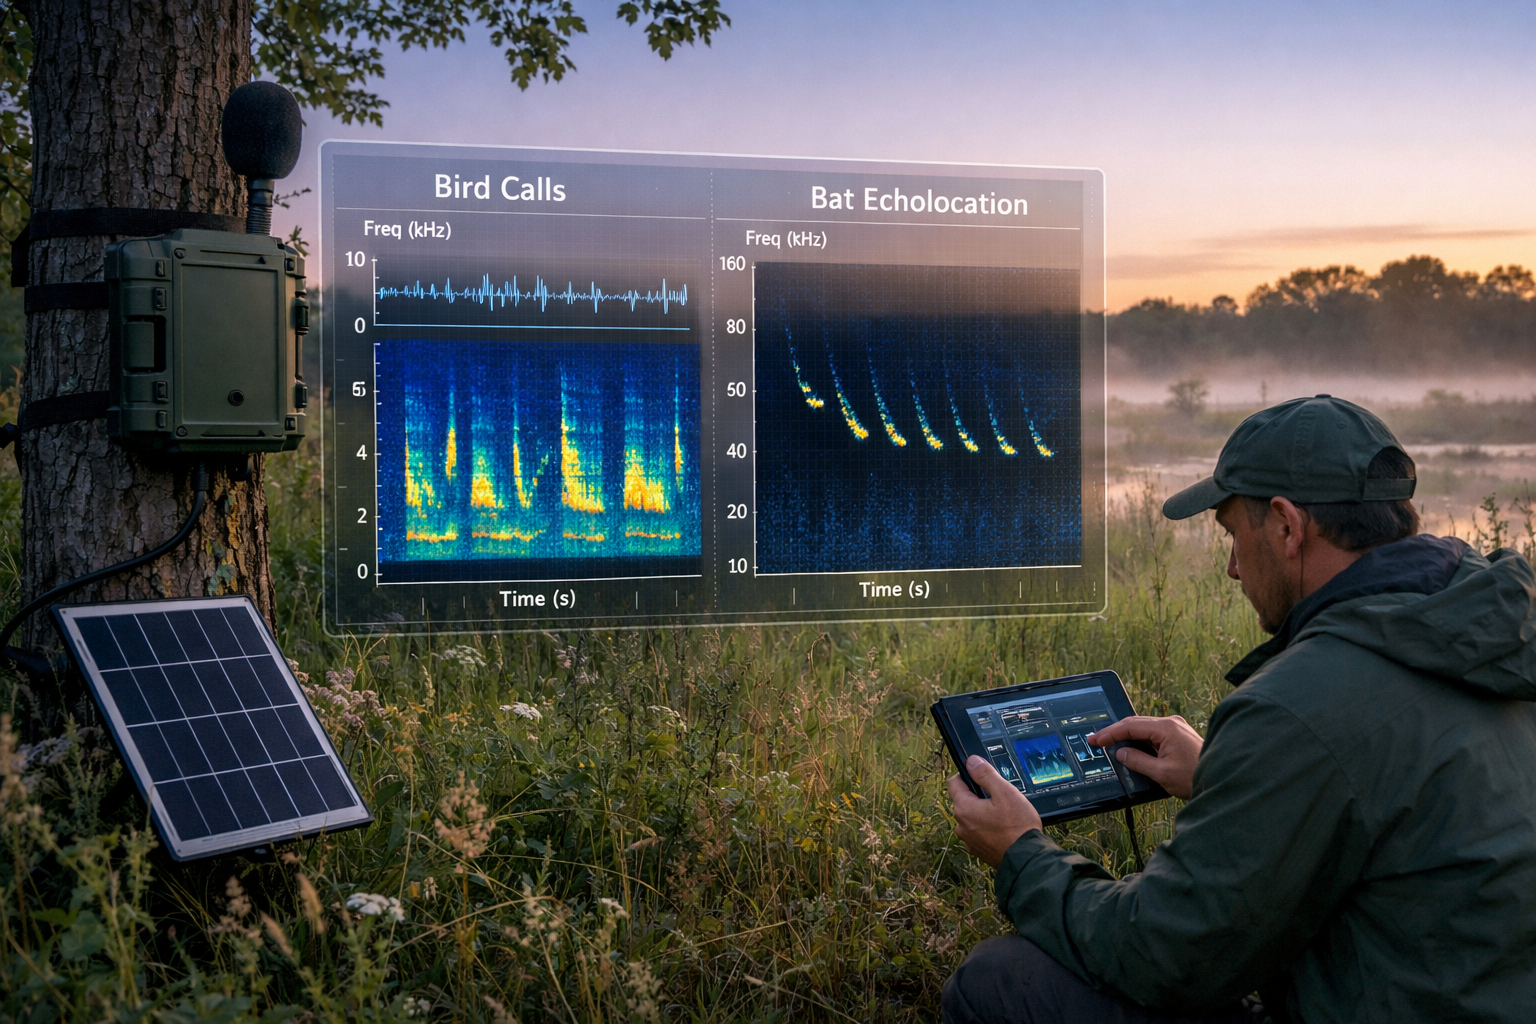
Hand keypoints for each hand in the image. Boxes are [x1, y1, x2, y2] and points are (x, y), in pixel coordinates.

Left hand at [947, 755, 1041, 866]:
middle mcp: (961, 825)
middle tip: (999, 797)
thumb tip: (971, 762)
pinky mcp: (978, 850)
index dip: (966, 775)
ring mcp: (969, 840)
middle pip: (963, 800)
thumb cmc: (1018, 827)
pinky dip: (987, 828)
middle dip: (977, 795)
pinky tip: (1003, 828)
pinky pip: (978, 832)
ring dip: (982, 813)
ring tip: (1004, 815)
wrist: (1027, 858)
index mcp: (964, 808)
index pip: (953, 783)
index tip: (981, 776)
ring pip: (971, 817)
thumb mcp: (1005, 792)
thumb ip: (985, 774)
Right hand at [1088, 715, 1203, 798]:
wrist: (1222, 779)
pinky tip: (1130, 746)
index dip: (1110, 733)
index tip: (1095, 740)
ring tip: (1108, 743)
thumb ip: (1137, 761)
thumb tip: (1120, 752)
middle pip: (1135, 723)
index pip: (1130, 726)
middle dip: (1114, 732)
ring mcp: (1176, 728)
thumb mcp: (1161, 773)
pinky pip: (1153, 733)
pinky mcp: (1179, 735)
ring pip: (1144, 728)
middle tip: (1096, 740)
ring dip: (1127, 736)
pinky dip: (1139, 739)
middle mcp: (1171, 723)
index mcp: (1166, 728)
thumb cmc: (1194, 777)